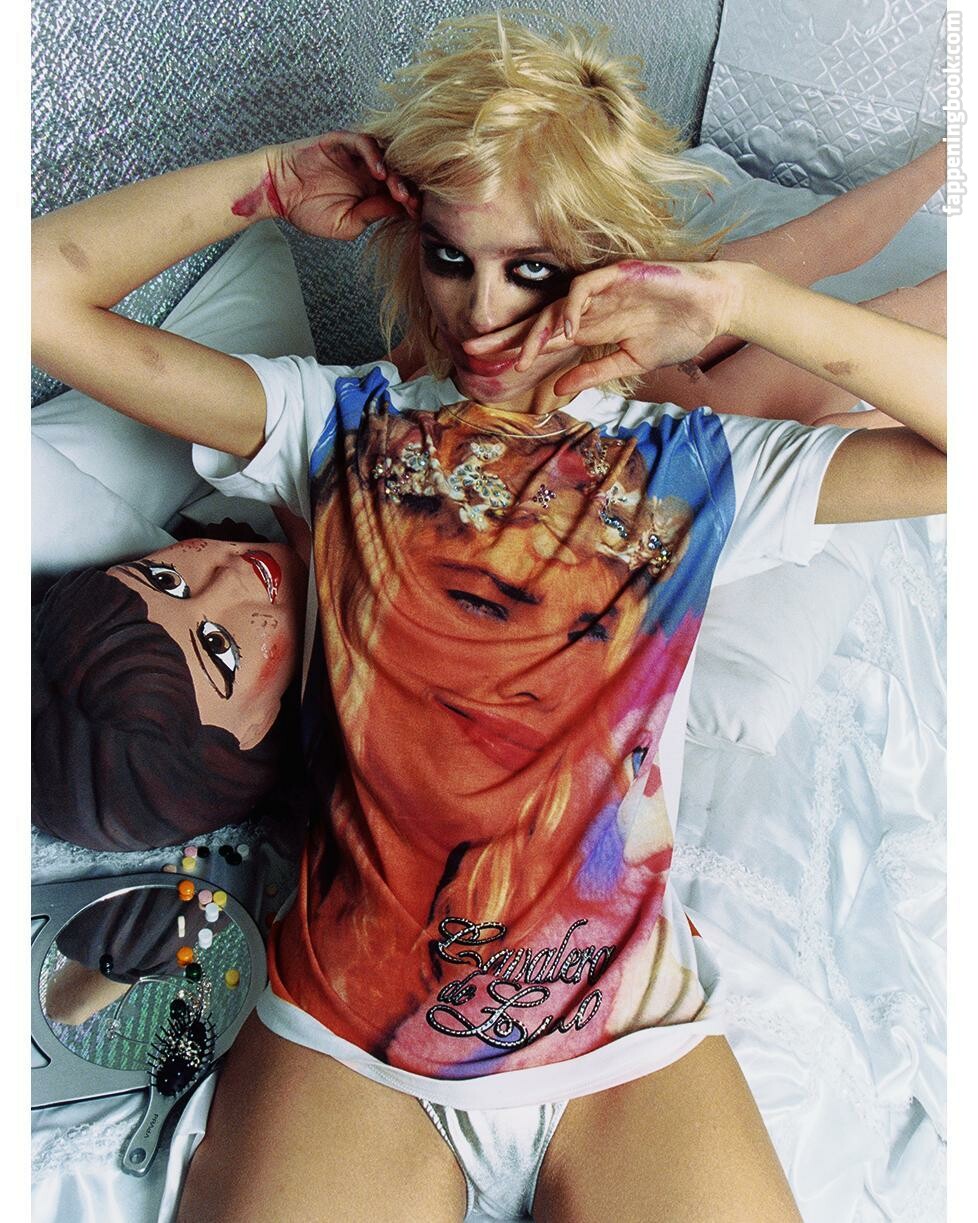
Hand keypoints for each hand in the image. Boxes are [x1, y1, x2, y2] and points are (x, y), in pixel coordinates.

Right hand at [262, 131, 418, 240]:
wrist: (278, 192)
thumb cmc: (307, 209)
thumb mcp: (345, 224)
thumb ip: (370, 215)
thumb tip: (398, 209)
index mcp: (374, 192)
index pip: (402, 194)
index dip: (412, 204)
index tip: (418, 218)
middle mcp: (370, 171)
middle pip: (400, 173)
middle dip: (410, 190)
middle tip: (412, 205)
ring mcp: (357, 155)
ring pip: (388, 156)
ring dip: (397, 174)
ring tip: (399, 193)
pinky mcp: (343, 141)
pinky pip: (365, 142)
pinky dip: (375, 156)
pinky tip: (380, 174)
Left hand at [464, 260, 742, 396]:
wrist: (715, 307)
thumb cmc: (677, 331)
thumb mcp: (631, 363)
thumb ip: (594, 374)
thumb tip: (556, 390)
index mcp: (592, 328)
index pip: (545, 339)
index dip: (515, 349)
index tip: (484, 366)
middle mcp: (590, 308)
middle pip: (539, 319)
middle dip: (507, 335)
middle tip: (473, 350)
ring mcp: (603, 290)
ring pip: (557, 305)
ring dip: (538, 330)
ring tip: (522, 355)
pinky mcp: (620, 274)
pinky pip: (586, 287)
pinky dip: (573, 306)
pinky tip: (566, 329)